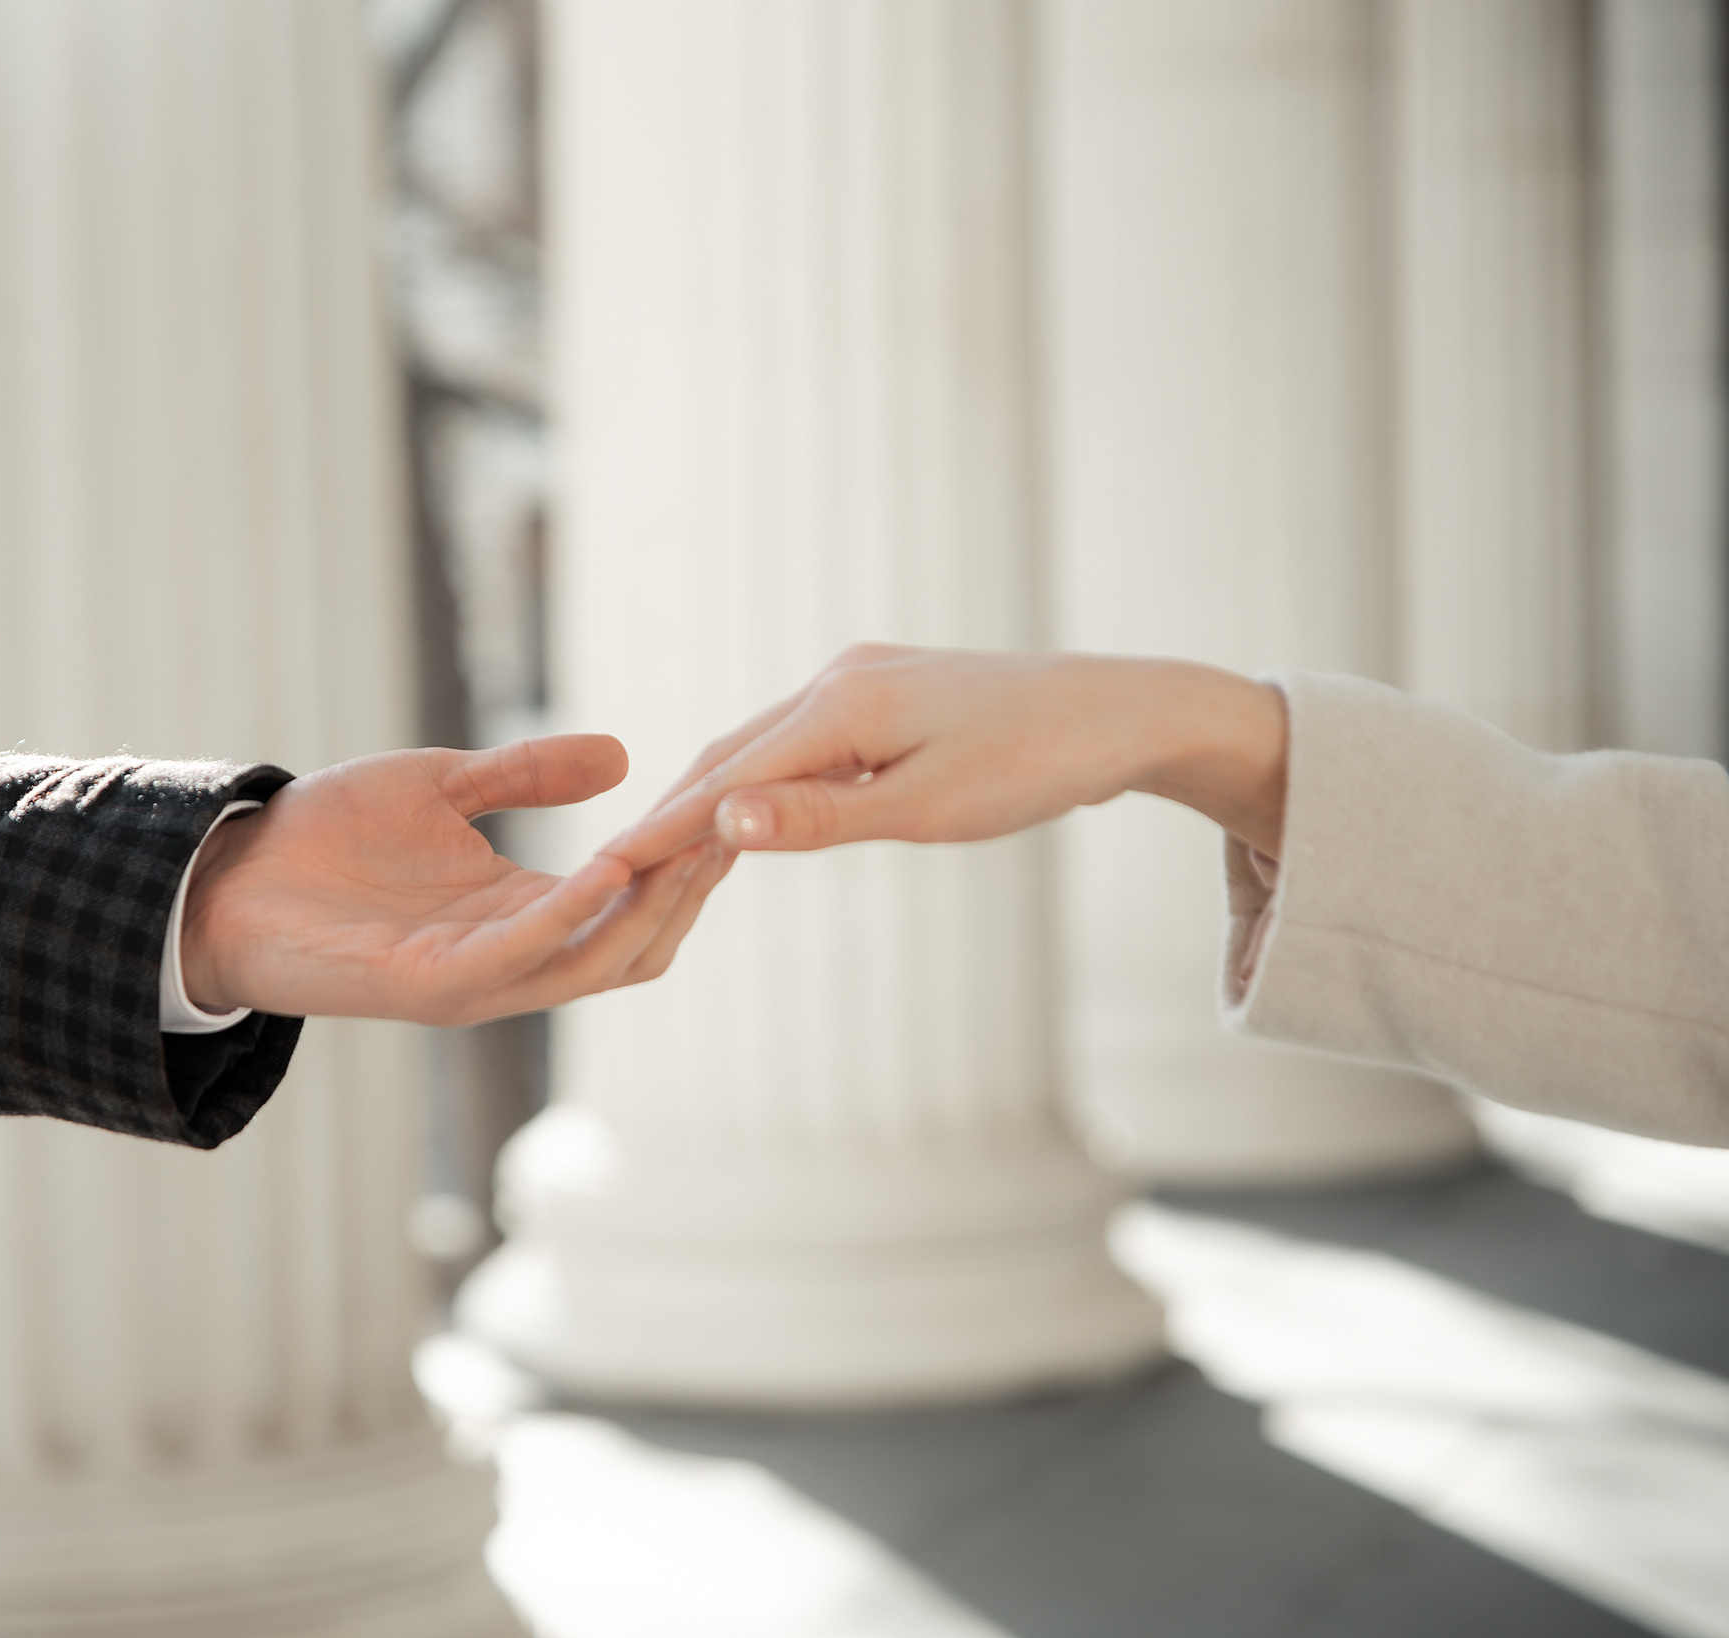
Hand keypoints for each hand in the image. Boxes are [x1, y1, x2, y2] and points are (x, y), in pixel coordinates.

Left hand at [182, 733, 733, 1024]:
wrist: (225, 875)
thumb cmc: (323, 839)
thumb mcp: (441, 787)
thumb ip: (526, 775)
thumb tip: (621, 755)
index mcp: (519, 916)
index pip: (633, 904)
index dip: (683, 861)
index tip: (728, 803)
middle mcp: (510, 959)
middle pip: (636, 946)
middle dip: (689, 891)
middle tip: (733, 827)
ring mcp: (475, 980)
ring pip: (597, 961)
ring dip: (650, 905)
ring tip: (691, 843)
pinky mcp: (432, 985)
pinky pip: (523, 956)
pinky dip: (573, 917)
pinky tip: (610, 865)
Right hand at [603, 646, 1289, 867]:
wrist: (1124, 714)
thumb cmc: (1036, 768)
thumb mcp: (926, 809)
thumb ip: (820, 817)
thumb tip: (722, 821)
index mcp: (841, 706)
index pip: (726, 777)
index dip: (662, 827)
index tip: (604, 867)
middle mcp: (841, 679)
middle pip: (730, 753)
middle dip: (671, 811)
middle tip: (609, 867)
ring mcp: (863, 678)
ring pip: (764, 743)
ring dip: (713, 794)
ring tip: (658, 848)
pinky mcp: (888, 690)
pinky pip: (801, 739)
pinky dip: (763, 778)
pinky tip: (749, 809)